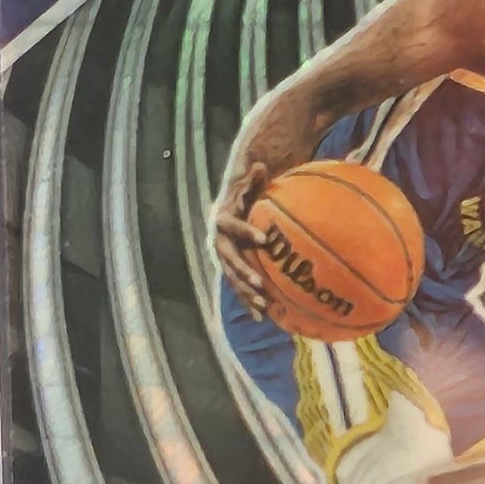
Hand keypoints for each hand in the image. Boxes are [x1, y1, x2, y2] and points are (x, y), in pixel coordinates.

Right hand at [213, 151, 270, 316]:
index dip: (245, 232)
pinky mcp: (234, 271)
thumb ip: (252, 180)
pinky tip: (263, 318)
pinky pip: (240, 288)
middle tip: (259, 284)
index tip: (264, 239)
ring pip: (234, 279)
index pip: (231, 226)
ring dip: (247, 294)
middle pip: (229, 260)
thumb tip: (259, 165)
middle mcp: (220, 243)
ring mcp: (226, 260)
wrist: (235, 210)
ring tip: (263, 307)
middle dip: (243, 273)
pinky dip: (250, 302)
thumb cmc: (246, 196)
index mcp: (223, 221)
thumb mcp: (249, 186)